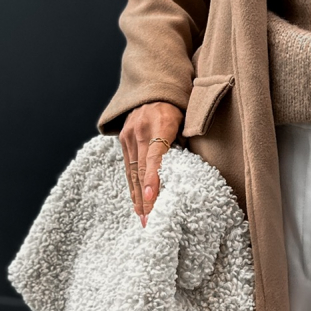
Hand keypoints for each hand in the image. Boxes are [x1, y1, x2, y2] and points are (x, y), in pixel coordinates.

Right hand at [119, 101, 184, 224]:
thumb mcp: (187, 121)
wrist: (152, 90)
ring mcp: (129, 134)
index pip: (155, 156)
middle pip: (142, 169)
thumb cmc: (177, 109)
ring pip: (132, 171)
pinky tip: (137, 203)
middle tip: (150, 220)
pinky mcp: (123, 139)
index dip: (153, 178)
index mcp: (161, 124)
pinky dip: (133, 186)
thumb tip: (187, 171)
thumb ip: (186, 143)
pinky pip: (127, 167)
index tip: (153, 197)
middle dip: (145, 197)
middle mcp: (141, 129)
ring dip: (138, 197)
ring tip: (143, 218)